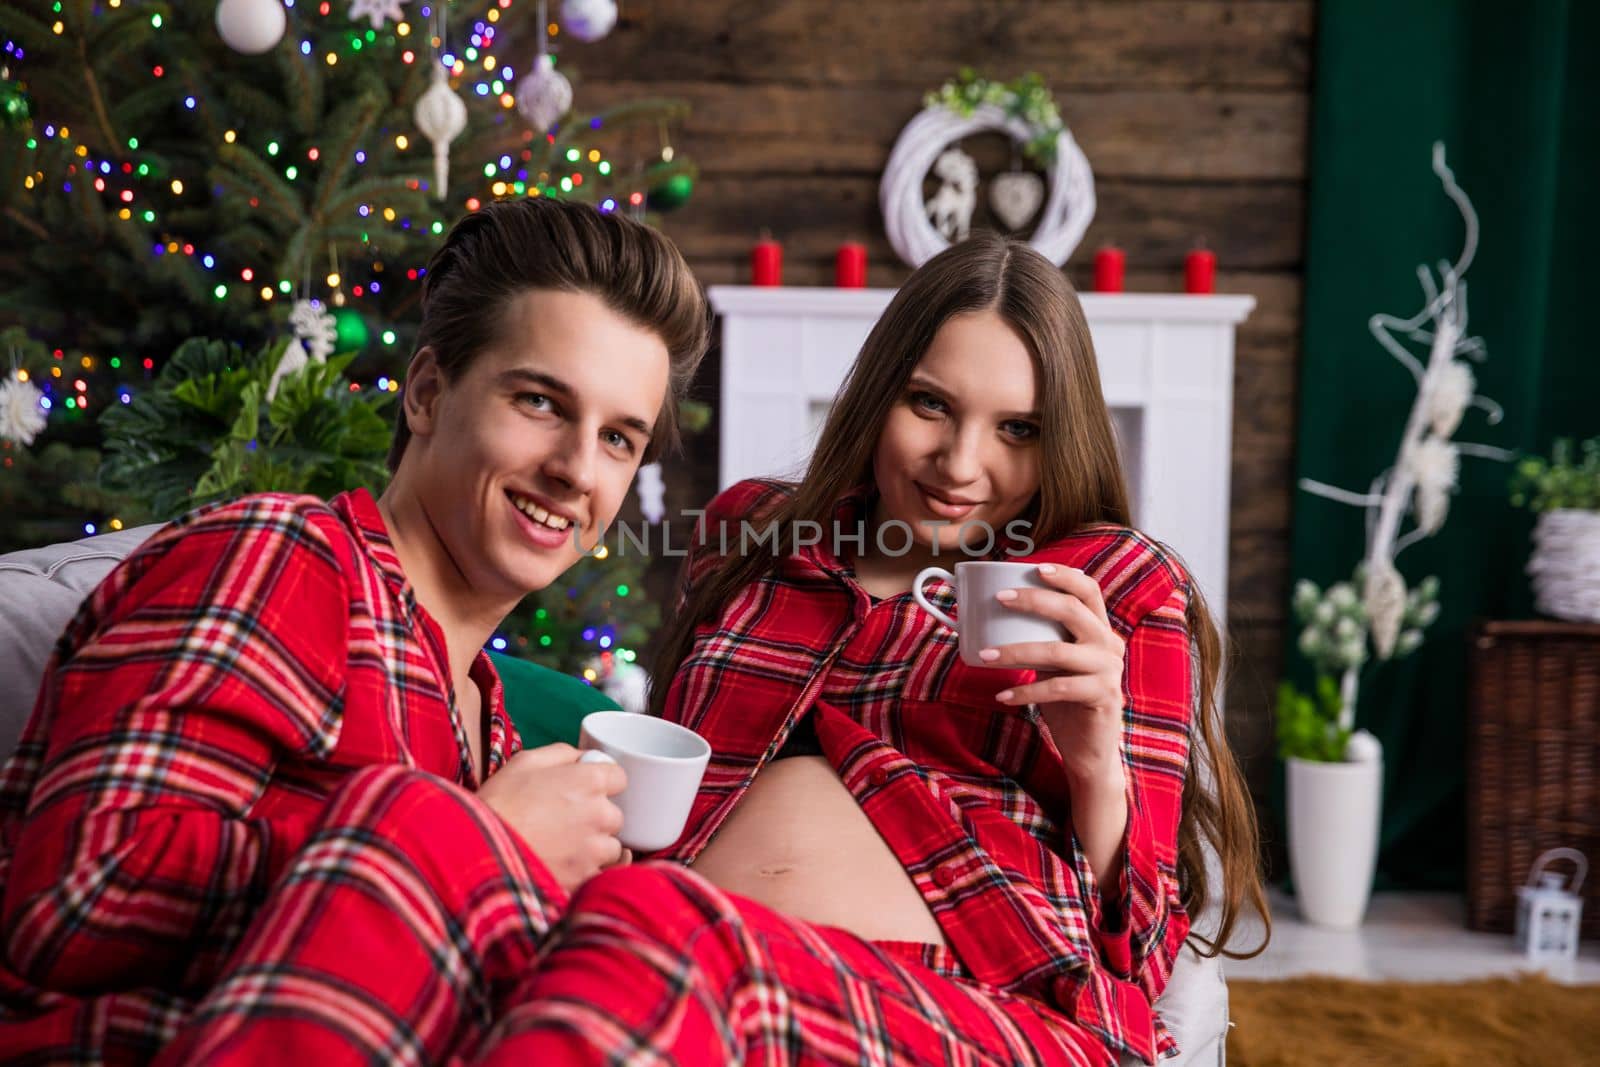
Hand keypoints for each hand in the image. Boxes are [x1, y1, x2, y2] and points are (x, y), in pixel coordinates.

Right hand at [477, 743, 629, 891]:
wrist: (474, 851)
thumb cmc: (497, 803)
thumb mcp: (524, 762)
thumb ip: (562, 754)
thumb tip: (583, 758)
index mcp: (589, 781)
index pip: (619, 777)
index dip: (602, 782)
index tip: (585, 790)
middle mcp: (599, 814)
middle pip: (616, 814)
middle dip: (597, 817)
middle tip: (566, 821)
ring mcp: (594, 850)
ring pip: (612, 848)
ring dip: (595, 848)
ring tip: (563, 848)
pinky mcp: (585, 879)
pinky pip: (601, 875)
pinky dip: (588, 873)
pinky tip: (566, 868)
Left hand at [978, 564, 1127, 778]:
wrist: (1090, 748)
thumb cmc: (1064, 699)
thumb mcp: (1053, 662)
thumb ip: (1037, 638)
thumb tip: (988, 614)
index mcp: (1099, 629)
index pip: (1089, 590)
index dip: (1064, 575)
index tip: (1034, 567)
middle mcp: (1109, 644)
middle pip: (1073, 610)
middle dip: (1033, 600)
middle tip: (998, 599)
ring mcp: (1108, 671)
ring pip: (1058, 651)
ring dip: (1015, 651)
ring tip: (984, 655)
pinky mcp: (1102, 697)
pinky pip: (1058, 688)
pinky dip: (1026, 691)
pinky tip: (1003, 695)